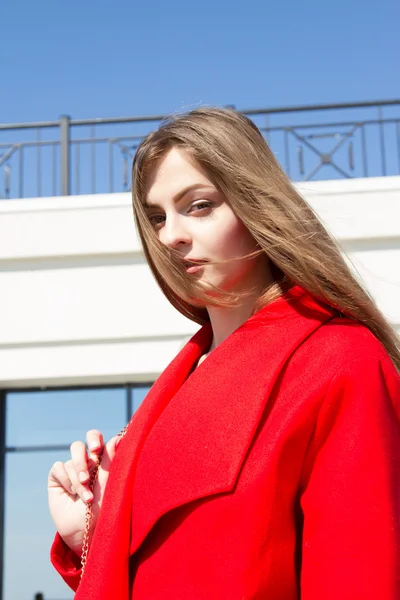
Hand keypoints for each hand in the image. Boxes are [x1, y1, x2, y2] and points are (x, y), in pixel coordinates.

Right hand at [48, 430, 118, 556]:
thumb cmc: (102, 509)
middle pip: (79, 445)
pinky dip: (66, 480)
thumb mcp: (107, 485)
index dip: (94, 439)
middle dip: (82, 454)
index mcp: (101, 460)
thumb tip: (117, 438)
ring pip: (71, 460)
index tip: (97, 448)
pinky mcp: (57, 477)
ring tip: (85, 495)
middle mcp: (85, 462)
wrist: (84, 531)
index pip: (96, 440)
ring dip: (78, 475)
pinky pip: (59, 468)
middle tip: (86, 463)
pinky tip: (71, 495)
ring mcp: (71, 470)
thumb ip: (110, 461)